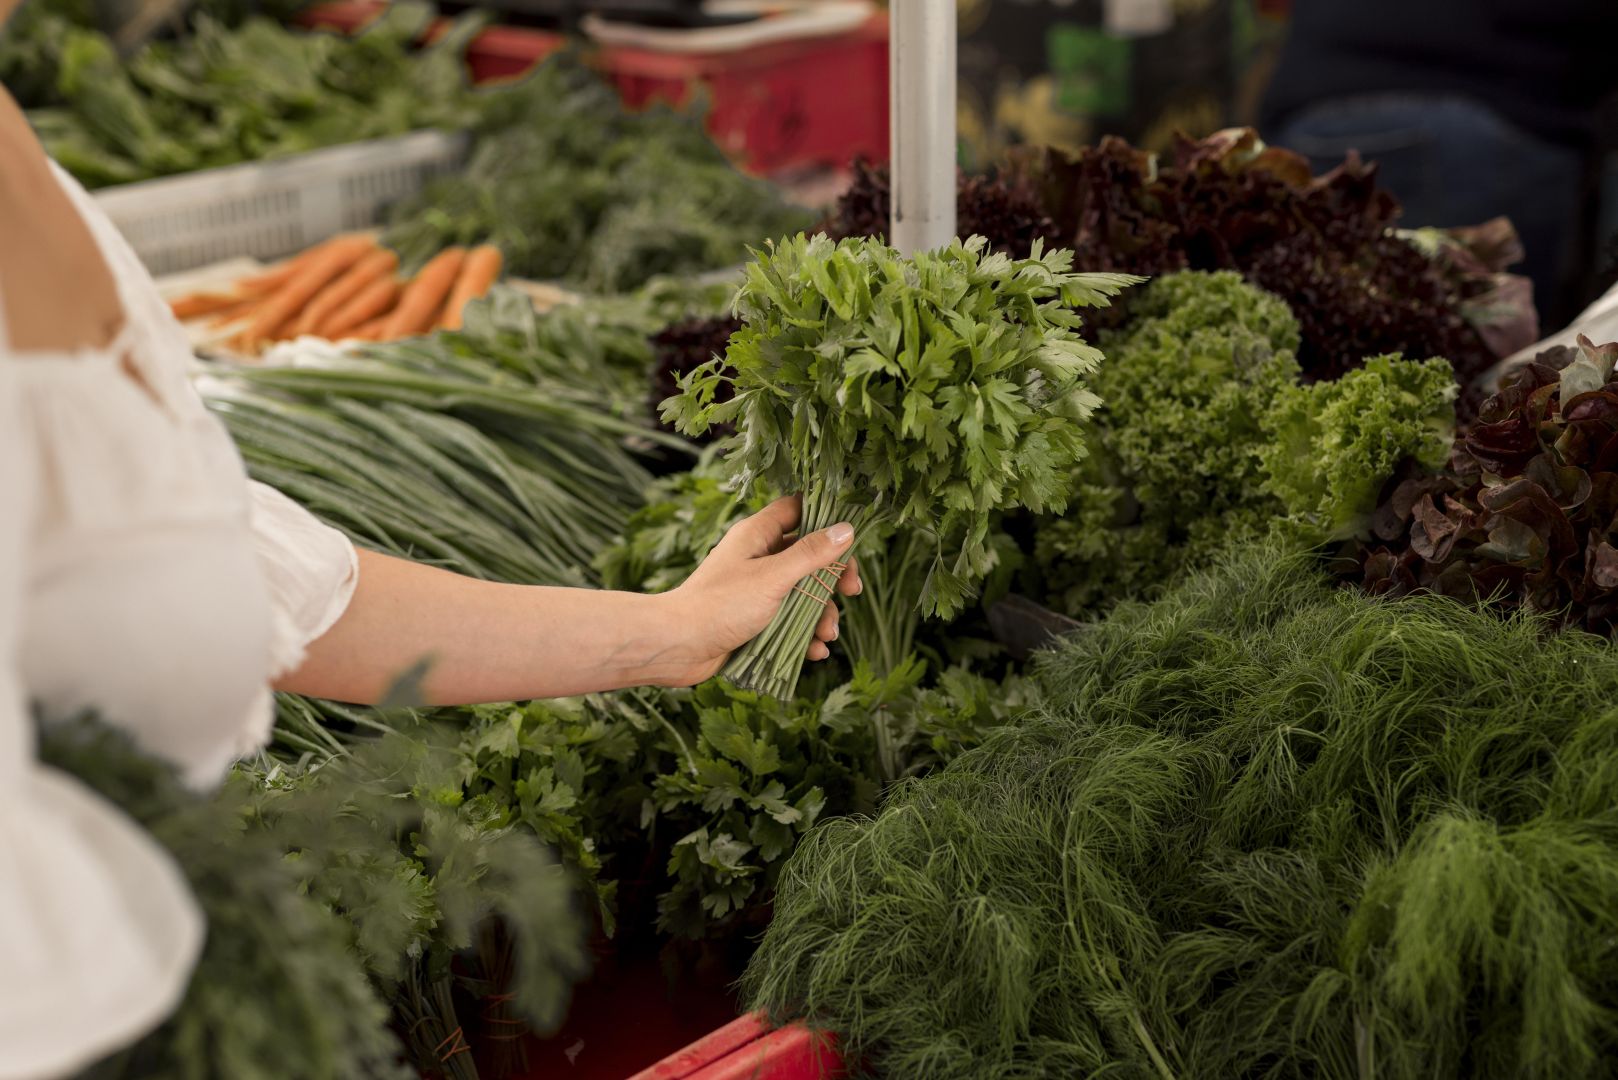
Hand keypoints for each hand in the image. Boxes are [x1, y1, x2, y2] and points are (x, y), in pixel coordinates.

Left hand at [659, 495, 861, 685]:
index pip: (798, 510)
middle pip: (808, 556)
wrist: (677, 647)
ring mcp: (756, 589)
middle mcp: (758, 557)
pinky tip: (815, 652)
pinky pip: (789, 622)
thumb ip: (810, 554)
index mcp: (758, 535)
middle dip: (832, 577)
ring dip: (821, 614)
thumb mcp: (773, 577)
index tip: (851, 537)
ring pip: (802, 593)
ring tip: (827, 636)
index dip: (826, 519)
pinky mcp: (754, 619)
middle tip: (852, 591)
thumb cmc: (721, 605)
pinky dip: (805, 635)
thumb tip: (846, 529)